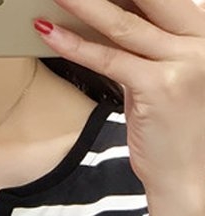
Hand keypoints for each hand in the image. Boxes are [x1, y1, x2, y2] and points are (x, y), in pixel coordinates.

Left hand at [39, 0, 204, 215]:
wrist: (189, 174)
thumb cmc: (175, 127)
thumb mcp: (168, 76)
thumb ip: (147, 47)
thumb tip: (109, 20)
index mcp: (204, 31)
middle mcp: (201, 41)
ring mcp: (183, 62)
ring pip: (124, 24)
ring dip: (84, 4)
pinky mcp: (159, 87)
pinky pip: (109, 60)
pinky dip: (75, 46)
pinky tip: (50, 35)